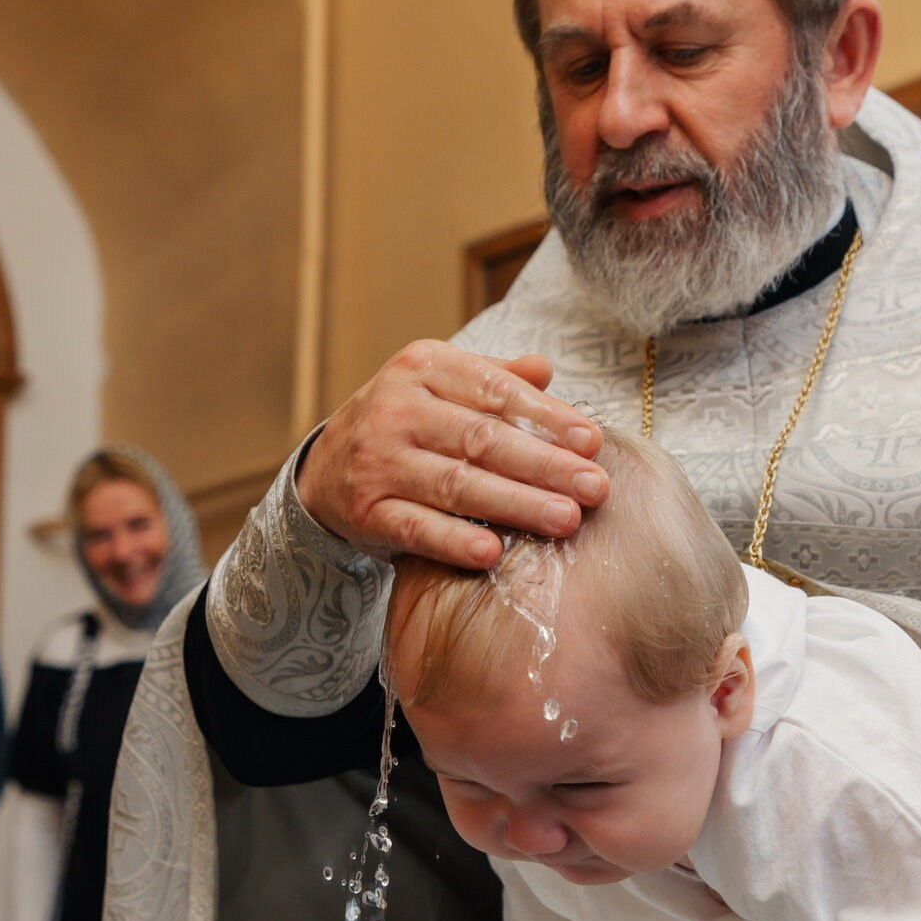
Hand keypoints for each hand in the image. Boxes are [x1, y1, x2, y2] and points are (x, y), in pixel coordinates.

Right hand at [297, 342, 607, 566]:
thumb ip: (494, 378)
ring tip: (565, 519)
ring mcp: (378, 462)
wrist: (325, 467)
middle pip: (482, 439)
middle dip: (545, 464)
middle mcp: (396, 409)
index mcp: (424, 367)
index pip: (495, 391)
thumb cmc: (407, 423)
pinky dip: (453, 541)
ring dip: (516, 504)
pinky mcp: (366, 511)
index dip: (547, 417)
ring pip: (456, 484)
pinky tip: (493, 552)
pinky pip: (416, 527)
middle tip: (594, 487)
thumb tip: (546, 368)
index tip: (591, 442)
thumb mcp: (442, 386)